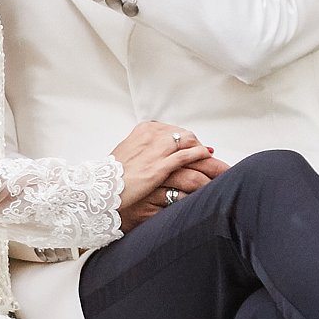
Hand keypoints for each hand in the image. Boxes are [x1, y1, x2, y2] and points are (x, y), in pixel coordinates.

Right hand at [108, 121, 228, 232]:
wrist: (100, 188)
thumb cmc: (112, 176)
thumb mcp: (128, 154)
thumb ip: (146, 149)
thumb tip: (162, 152)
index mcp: (143, 130)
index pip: (175, 131)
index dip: (190, 141)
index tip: (199, 148)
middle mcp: (151, 136)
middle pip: (186, 137)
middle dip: (202, 147)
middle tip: (214, 159)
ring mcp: (156, 150)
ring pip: (190, 146)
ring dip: (206, 156)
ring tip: (218, 165)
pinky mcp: (159, 166)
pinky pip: (186, 158)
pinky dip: (200, 157)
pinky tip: (208, 160)